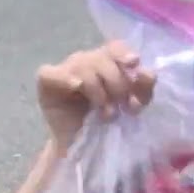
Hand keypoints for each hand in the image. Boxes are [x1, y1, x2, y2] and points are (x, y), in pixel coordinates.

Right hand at [35, 41, 155, 151]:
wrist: (85, 145)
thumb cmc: (108, 120)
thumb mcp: (133, 103)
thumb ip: (143, 87)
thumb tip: (147, 73)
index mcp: (107, 61)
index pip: (115, 47)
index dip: (124, 54)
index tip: (134, 63)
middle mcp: (86, 61)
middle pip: (102, 57)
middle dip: (117, 83)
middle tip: (124, 106)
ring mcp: (65, 69)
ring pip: (83, 65)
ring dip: (99, 90)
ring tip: (107, 113)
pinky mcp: (46, 83)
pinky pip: (51, 73)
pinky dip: (65, 78)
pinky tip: (77, 85)